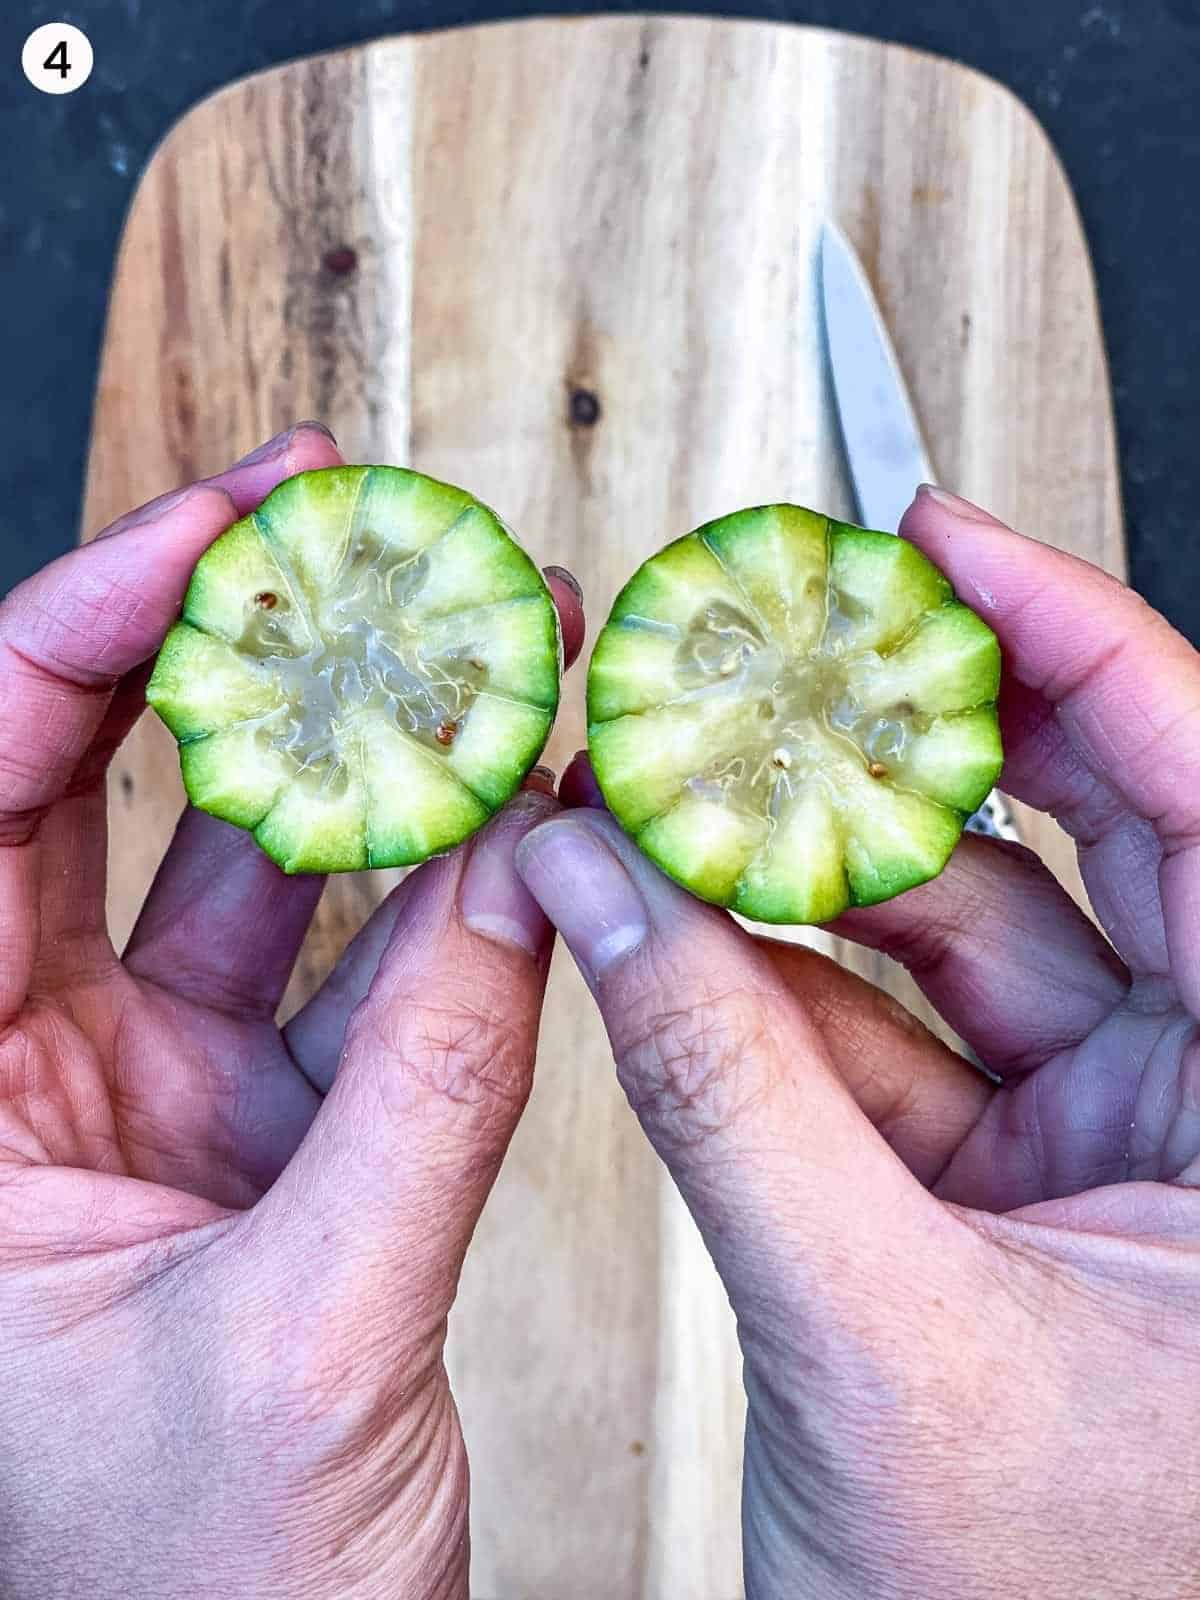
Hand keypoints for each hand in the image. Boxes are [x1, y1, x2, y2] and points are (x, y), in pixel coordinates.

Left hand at [0, 424, 584, 1599]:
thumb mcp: (303, 1341)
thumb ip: (430, 1096)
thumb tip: (532, 887)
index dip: (84, 632)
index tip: (219, 525)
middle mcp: (28, 1077)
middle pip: (100, 790)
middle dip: (225, 648)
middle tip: (340, 534)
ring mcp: (159, 1100)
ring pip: (257, 875)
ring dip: (366, 765)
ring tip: (468, 650)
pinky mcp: (274, 1137)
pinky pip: (366, 981)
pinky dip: (448, 904)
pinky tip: (519, 820)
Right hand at [519, 486, 1199, 1599]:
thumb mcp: (872, 1336)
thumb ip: (721, 1090)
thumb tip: (602, 896)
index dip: (1070, 642)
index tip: (936, 543)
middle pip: (1080, 842)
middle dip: (911, 737)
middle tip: (785, 642)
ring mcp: (1112, 1151)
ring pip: (954, 944)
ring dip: (802, 874)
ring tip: (674, 794)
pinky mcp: (1010, 1195)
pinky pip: (885, 1047)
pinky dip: (775, 992)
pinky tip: (675, 932)